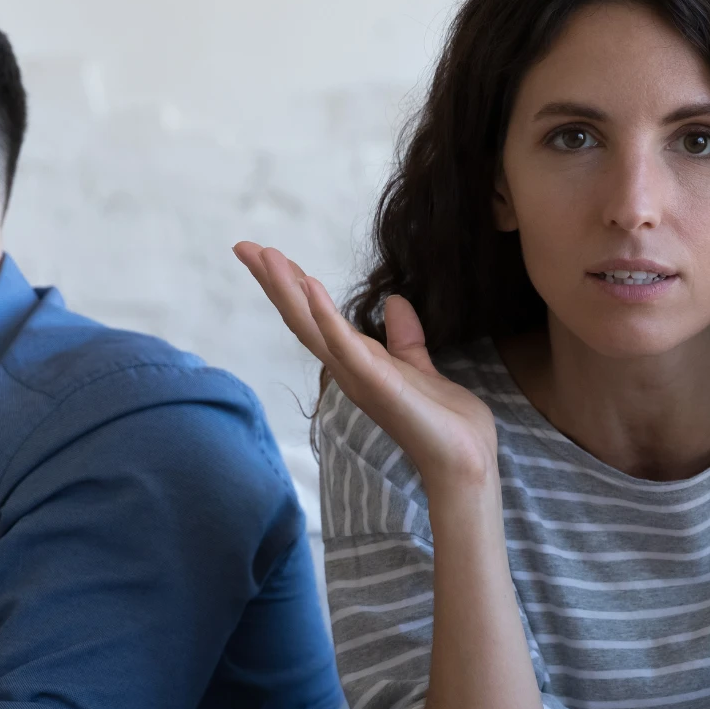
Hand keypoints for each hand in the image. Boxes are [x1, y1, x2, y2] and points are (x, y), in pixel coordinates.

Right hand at [233, 241, 497, 486]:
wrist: (465, 462)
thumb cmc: (443, 423)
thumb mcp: (421, 366)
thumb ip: (405, 339)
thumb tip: (395, 302)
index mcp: (356, 363)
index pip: (314, 318)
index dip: (291, 285)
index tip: (266, 254)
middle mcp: (348, 370)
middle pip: (300, 318)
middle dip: (272, 282)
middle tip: (244, 247)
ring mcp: (358, 377)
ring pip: (311, 328)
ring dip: (287, 290)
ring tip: (265, 256)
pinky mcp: (377, 384)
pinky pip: (345, 347)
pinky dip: (326, 317)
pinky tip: (310, 286)